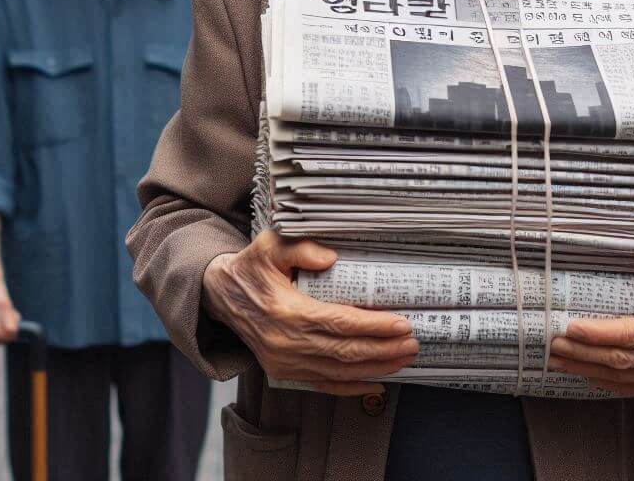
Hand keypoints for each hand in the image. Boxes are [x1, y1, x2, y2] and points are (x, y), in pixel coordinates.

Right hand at [201, 230, 418, 396]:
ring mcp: (285, 361)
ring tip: (403, 359)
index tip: (401, 323)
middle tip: (413, 343)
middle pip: (345, 351)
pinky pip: (323, 384)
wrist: (221, 295)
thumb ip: (300, 247)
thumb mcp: (269, 246)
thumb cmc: (251, 267)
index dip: (374, 326)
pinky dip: (352, 387)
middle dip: (384, 349)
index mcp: (286, 312)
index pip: (340, 323)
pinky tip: (376, 383)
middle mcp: (286, 343)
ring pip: (339, 371)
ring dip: (375, 368)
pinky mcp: (284, 371)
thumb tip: (331, 257)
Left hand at [548, 252, 633, 396]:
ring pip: (622, 378)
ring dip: (586, 369)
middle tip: (550, 343)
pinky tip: (585, 374)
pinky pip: (633, 388)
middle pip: (620, 360)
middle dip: (582, 352)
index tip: (571, 326)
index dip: (600, 333)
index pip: (633, 336)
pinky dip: (606, 382)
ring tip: (556, 359)